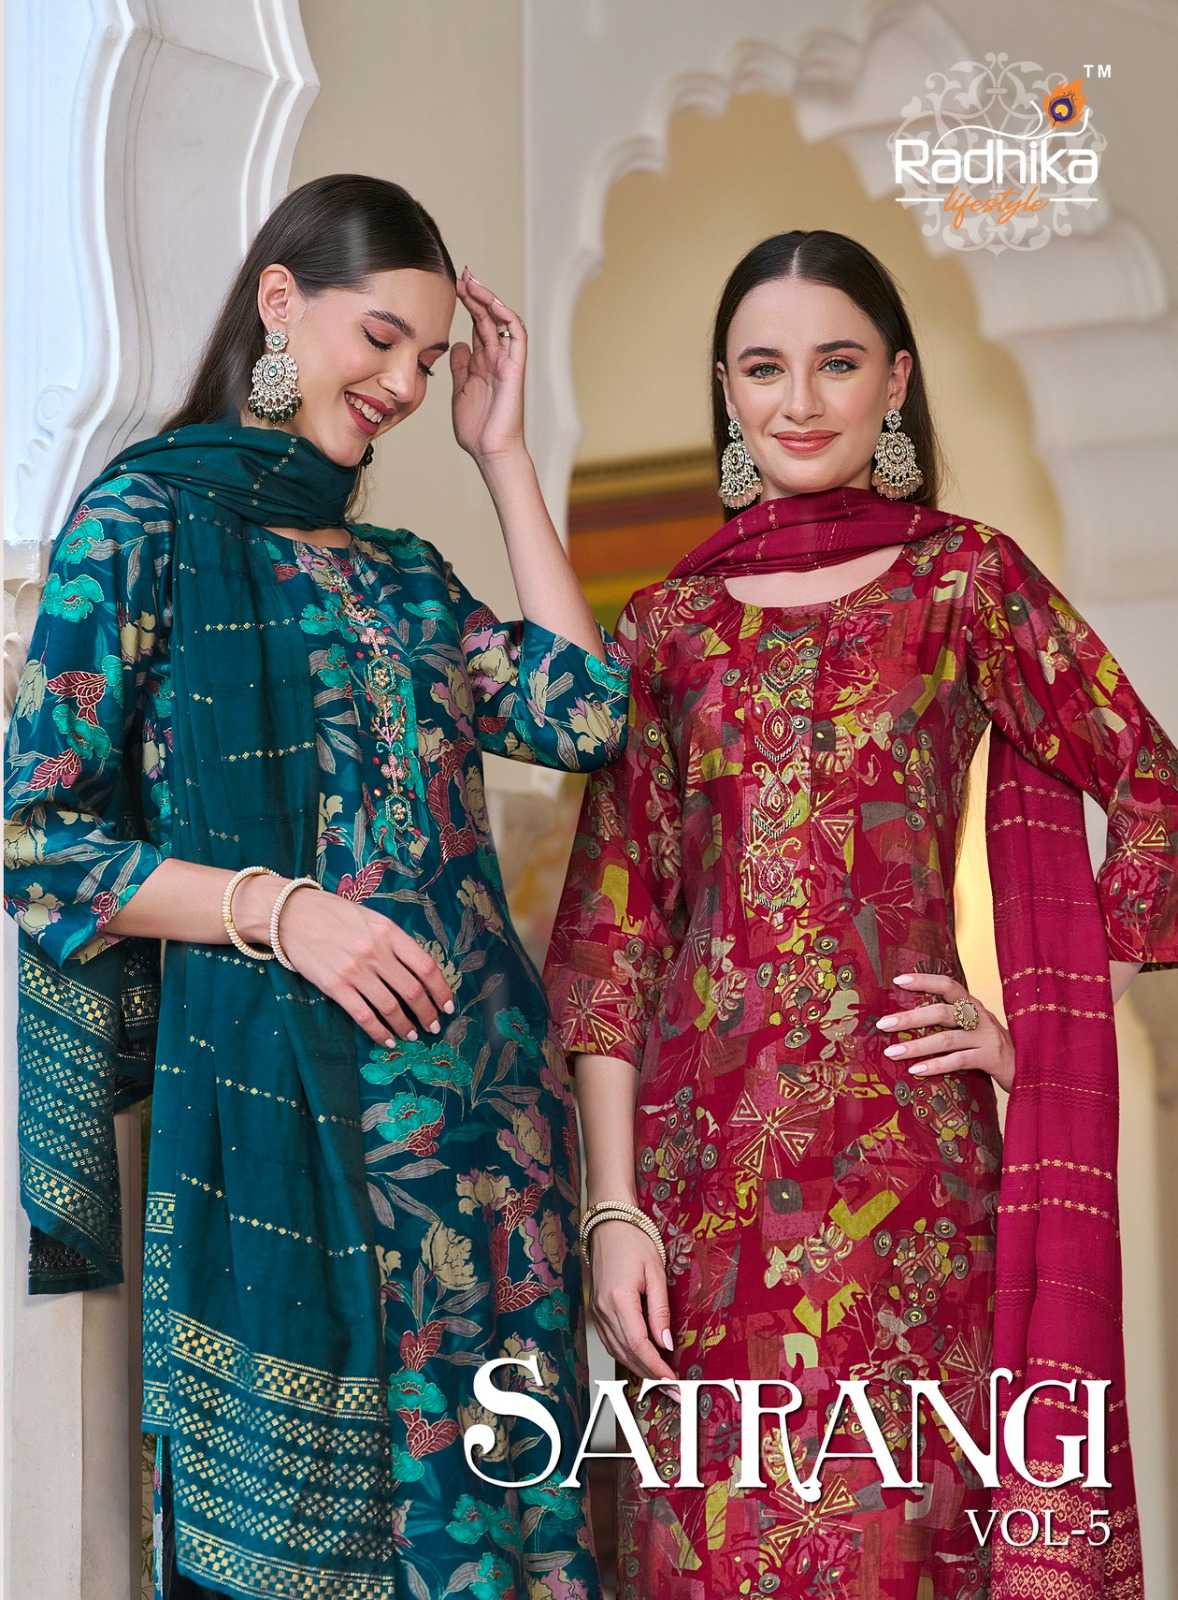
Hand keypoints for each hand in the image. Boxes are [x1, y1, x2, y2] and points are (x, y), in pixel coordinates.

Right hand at [235, 874, 453, 1045]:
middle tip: (433, 1026)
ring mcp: (355, 970)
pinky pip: (364, 1015)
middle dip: (427, 1013)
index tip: (448, 1005)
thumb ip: (393, 941)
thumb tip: (417, 970)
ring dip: (405, 1025)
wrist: (291, 915)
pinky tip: (387, 1039)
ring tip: (412, 1035)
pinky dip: (379, 1031)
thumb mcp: (371, 918)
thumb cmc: (334, 914)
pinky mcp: (335, 986)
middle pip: (412, 991)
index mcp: (389, 932)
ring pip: (390, 1007)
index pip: (426, 966)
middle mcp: (375, 952)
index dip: (441, 990)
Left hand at [450, 266, 526, 462]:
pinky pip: (517, 336)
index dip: (468, 304)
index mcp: (483, 364)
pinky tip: (491, 302)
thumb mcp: (460, 391)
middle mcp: (497, 359)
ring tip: (472, 282)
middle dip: (476, 293)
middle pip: (488, 317)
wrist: (490, 451)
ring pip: (502, 321)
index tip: (453, 286)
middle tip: (462, 274)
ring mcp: (507, 362)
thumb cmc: (477, 429)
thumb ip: (460, 367)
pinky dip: (506, 316)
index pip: (477, 325)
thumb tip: (456, 343)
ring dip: (488, 299)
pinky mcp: (515, 369)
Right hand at [587, 1219, 676, 1383]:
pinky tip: (640, 1360)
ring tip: (660, 1380)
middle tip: (672, 1389)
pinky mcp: (596, 1310)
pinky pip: (610, 1341)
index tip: (672, 1380)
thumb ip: (660, 1310)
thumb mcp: (656, 1273)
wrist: (609, 1224)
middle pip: (626, 1353)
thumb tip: (667, 1343)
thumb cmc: (635, 1242)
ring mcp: (596, 1311)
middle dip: (650, 1374)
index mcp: (619, 1299)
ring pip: (616, 1351)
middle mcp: (603, 1310)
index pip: (638, 1344)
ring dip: (637, 1368)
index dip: (656, 1366)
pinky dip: (625, 1355)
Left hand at [876, 971, 1015, 1092]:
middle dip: (910, 1018)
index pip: (948, 985)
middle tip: (883, 1024)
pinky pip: (959, 1061)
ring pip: (947, 1038)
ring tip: (892, 1053)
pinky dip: (936, 1065)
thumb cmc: (992, 1049)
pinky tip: (916, 1071)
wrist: (1031, 1069)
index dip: (924, 980)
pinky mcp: (992, 1059)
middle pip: (942, 1011)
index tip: (897, 980)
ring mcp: (988, 1037)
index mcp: (973, 1005)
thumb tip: (908, 1020)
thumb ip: (950, 1023)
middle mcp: (981, 1017)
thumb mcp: (974, 1029)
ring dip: (917, 1046)